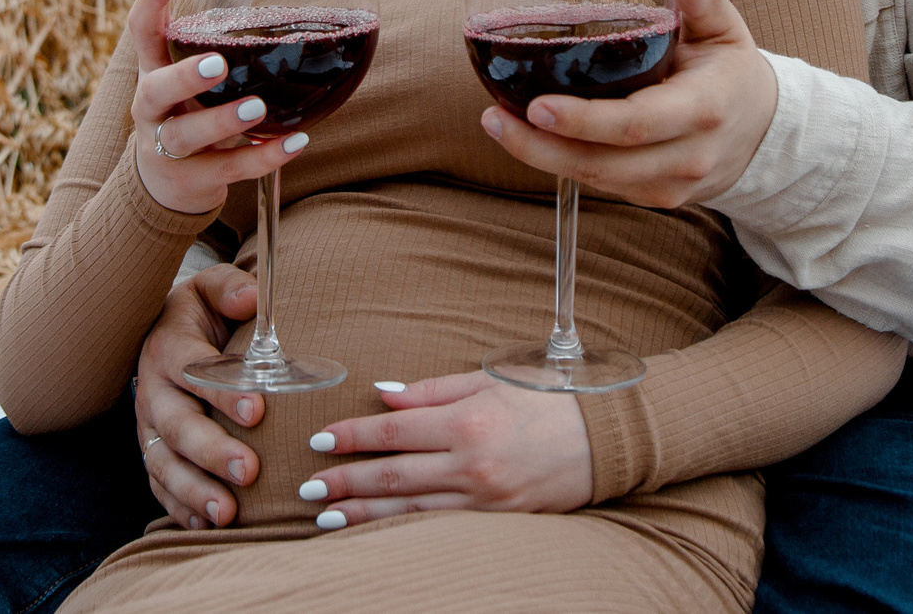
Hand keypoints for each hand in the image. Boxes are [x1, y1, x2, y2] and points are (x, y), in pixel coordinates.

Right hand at [128, 0, 307, 214]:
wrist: (164, 187)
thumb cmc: (184, 114)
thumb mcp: (184, 80)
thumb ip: (206, 47)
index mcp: (151, 74)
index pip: (141, 35)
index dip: (149, 5)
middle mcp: (152, 111)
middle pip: (154, 92)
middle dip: (184, 78)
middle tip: (216, 64)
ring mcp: (167, 150)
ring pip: (187, 136)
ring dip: (223, 121)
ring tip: (257, 108)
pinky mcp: (194, 180)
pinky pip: (230, 169)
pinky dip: (264, 157)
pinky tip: (296, 142)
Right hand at [134, 265, 262, 529]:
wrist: (163, 333)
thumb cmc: (200, 314)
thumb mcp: (210, 289)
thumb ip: (229, 289)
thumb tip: (250, 298)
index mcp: (168, 348)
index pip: (194, 371)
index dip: (224, 391)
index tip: (259, 412)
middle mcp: (153, 391)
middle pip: (177, 426)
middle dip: (212, 452)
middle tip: (249, 472)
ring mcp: (148, 428)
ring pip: (164, 464)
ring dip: (195, 491)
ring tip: (228, 514)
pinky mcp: (152, 452)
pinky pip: (160, 486)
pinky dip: (180, 508)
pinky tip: (207, 525)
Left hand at [298, 372, 591, 528]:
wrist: (605, 438)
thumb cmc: (546, 398)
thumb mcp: (489, 380)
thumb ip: (432, 390)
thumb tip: (383, 394)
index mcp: (467, 420)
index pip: (394, 430)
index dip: (353, 437)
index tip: (321, 441)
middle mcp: (471, 463)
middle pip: (393, 476)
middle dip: (345, 481)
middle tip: (308, 489)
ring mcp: (484, 499)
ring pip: (409, 511)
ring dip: (363, 515)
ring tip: (326, 518)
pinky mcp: (497, 521)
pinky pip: (438, 528)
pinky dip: (401, 531)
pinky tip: (375, 533)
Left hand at [478, 0, 777, 208]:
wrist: (762, 131)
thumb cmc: (730, 69)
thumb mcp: (725, 28)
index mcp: (703, 108)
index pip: (637, 123)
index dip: (585, 121)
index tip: (538, 105)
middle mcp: (687, 156)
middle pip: (605, 163)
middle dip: (543, 147)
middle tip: (494, 118)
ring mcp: (670, 185)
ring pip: (597, 181)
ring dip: (541, 157)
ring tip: (496, 124)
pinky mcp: (654, 197)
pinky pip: (602, 186)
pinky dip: (561, 164)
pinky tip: (526, 138)